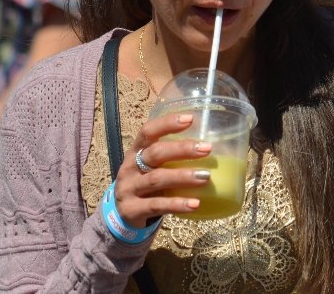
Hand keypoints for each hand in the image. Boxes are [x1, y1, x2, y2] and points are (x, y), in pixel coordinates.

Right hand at [113, 113, 212, 227]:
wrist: (123, 214)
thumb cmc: (146, 182)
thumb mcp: (152, 166)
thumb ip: (172, 156)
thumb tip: (210, 146)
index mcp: (135, 151)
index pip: (148, 131)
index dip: (167, 123)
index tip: (190, 119)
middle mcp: (130, 167)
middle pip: (155, 153)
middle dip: (182, 149)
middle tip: (206, 149)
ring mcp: (128, 189)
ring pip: (157, 179)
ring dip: (183, 177)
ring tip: (205, 176)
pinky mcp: (131, 210)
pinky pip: (157, 205)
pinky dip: (177, 204)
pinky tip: (195, 204)